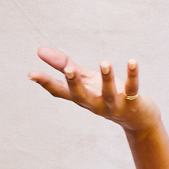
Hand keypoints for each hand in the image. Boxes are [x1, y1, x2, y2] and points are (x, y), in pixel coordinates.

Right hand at [28, 47, 159, 133]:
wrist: (137, 118)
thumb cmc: (107, 95)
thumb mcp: (86, 80)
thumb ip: (65, 66)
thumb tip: (40, 50)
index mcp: (81, 97)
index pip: (60, 91)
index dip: (46, 83)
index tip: (31, 74)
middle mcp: (95, 104)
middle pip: (81, 97)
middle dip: (75, 84)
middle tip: (69, 69)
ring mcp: (114, 106)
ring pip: (108, 94)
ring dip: (107, 79)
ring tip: (105, 62)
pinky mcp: (132, 102)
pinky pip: (132, 89)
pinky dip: (132, 76)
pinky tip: (132, 62)